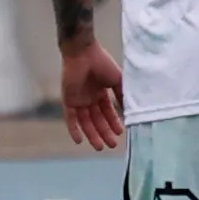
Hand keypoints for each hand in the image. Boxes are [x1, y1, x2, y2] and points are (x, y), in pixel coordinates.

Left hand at [60, 38, 124, 152]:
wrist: (83, 53)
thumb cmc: (101, 62)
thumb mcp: (117, 80)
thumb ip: (122, 95)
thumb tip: (130, 110)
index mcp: (100, 92)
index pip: (107, 112)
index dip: (113, 123)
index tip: (120, 133)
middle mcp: (89, 98)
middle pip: (97, 120)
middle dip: (104, 133)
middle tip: (112, 145)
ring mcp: (78, 100)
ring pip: (86, 122)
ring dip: (92, 134)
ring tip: (100, 147)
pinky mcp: (68, 100)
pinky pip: (70, 118)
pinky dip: (74, 129)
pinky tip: (79, 141)